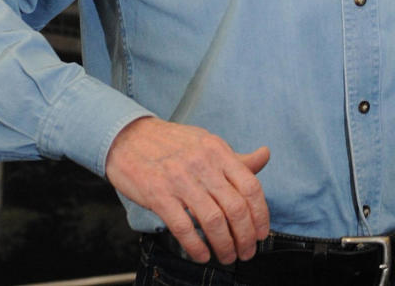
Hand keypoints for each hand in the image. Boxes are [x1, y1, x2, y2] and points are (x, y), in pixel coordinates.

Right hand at [104, 116, 270, 263]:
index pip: (250, 186)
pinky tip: (202, 255)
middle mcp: (203, 164)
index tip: (261, 232)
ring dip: (224, 245)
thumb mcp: (208, 143)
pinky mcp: (158, 195)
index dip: (261, 214)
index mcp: (218, 151)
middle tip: (247, 252)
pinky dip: (196, 246)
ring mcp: (180, 180)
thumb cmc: (171, 143)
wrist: (129, 138)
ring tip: (228, 257)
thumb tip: (265, 156)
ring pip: (213, 220)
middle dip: (245, 236)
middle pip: (235, 207)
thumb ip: (236, 158)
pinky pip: (183, 226)